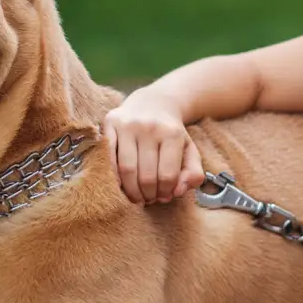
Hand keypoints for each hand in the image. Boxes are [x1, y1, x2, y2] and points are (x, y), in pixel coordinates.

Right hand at [102, 88, 203, 203]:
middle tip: (149, 200)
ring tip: (136, 197)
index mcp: (172, 133)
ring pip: (126, 169)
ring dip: (131, 190)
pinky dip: (113, 176)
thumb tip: (178, 191)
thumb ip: (194, 173)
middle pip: (146, 175)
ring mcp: (128, 124)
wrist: (153, 102)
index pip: (167, 175)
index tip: (164, 197)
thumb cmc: (171, 133)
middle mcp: (149, 127)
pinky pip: (108, 156)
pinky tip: (120, 186)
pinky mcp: (110, 123)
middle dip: (148, 195)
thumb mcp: (190, 150)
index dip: (165, 192)